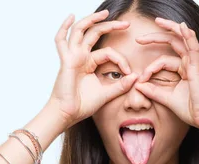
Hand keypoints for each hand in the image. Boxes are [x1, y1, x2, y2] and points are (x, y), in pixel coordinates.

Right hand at [49, 10, 138, 127]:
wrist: (67, 114)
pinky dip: (64, 27)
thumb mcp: (106, 94)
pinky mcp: (66, 61)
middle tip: (126, 24)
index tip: (129, 73)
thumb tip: (136, 77)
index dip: (121, 60)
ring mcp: (72, 57)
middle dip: (111, 26)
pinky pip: (61, 40)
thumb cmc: (82, 106)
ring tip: (106, 13)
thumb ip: (120, 86)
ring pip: (81, 31)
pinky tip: (71, 16)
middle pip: (95, 34)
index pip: (108, 52)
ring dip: (92, 20)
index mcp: (88, 64)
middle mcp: (80, 57)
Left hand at [134, 18, 198, 128]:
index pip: (163, 60)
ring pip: (183, 39)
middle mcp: (190, 63)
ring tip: (157, 21)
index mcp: (184, 69)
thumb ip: (153, 91)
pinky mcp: (198, 66)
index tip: (141, 80)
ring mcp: (195, 62)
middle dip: (156, 37)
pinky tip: (182, 26)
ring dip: (170, 28)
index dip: (149, 68)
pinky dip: (188, 35)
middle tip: (139, 38)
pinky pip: (194, 46)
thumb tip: (138, 85)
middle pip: (173, 42)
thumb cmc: (193, 110)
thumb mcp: (168, 98)